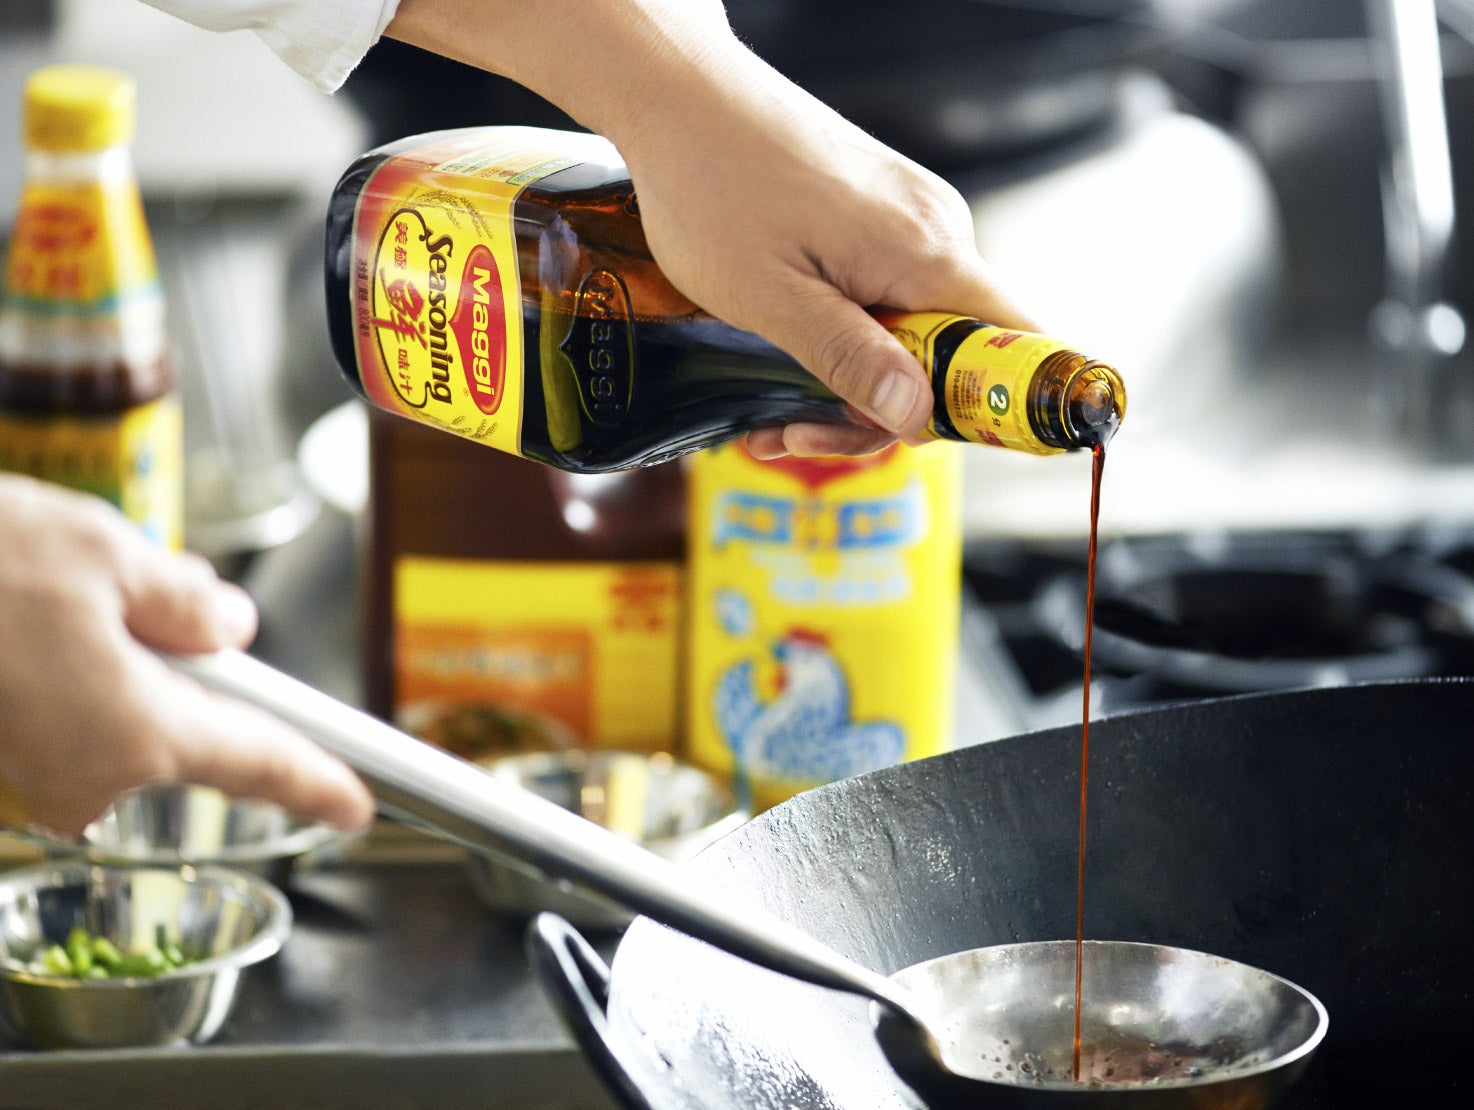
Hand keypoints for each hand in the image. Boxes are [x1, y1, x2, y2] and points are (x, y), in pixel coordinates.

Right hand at [0, 474, 374, 835]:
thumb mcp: (106, 554)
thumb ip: (186, 601)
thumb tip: (226, 627)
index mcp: (137, 731)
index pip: (257, 760)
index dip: (315, 780)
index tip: (356, 806)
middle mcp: (83, 777)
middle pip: (177, 726)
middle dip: (176, 663)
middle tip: (134, 592)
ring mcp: (25, 781)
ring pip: (111, 718)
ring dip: (109, 662)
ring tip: (50, 597)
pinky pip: (57, 720)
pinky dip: (60, 674)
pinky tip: (25, 622)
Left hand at [387, 0, 1036, 457]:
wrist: (679, 97)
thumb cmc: (713, 188)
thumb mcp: (772, 298)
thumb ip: (850, 358)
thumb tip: (917, 417)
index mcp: (926, 254)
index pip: (1017, 345)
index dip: (988, 407)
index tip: (919, 440)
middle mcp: (936, 233)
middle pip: (953, 357)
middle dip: (878, 414)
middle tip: (796, 435)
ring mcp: (909, 222)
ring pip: (912, 335)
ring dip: (849, 386)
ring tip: (772, 418)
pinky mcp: (881, 218)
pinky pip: (887, 299)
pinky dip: (844, 341)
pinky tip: (785, 361)